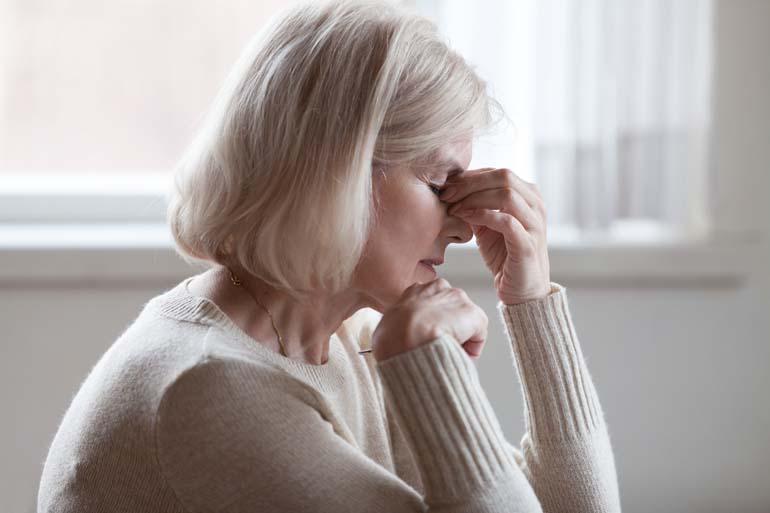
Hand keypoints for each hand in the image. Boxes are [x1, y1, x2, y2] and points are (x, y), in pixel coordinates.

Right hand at [371, 278, 487, 361]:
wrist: (406, 339)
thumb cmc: (391, 339)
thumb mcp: (386, 328)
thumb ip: (398, 328)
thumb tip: (399, 341)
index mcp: (415, 291)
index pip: (430, 304)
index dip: (431, 324)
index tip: (429, 339)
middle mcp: (438, 288)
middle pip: (450, 311)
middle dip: (449, 329)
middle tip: (440, 347)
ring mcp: (457, 299)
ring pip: (465, 322)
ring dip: (460, 338)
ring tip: (447, 352)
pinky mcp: (473, 314)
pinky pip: (478, 336)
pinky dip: (472, 349)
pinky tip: (458, 354)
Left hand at [439, 168, 550, 304]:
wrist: (521, 290)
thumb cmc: (504, 256)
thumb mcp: (487, 225)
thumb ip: (476, 205)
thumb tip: (452, 188)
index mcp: (528, 195)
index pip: (498, 173)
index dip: (470, 176)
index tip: (446, 186)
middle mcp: (536, 205)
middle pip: (503, 176)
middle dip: (470, 183)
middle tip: (446, 194)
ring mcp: (535, 224)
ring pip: (506, 194)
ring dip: (474, 198)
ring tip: (453, 208)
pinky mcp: (528, 244)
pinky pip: (506, 221)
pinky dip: (482, 216)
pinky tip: (464, 218)